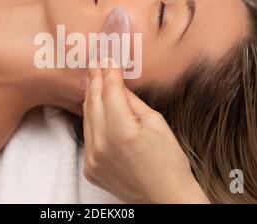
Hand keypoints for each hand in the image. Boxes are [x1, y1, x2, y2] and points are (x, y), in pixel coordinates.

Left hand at [82, 59, 209, 202]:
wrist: (165, 197)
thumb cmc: (169, 161)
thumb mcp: (156, 123)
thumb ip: (132, 101)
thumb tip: (117, 83)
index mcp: (122, 131)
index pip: (110, 92)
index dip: (109, 73)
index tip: (109, 59)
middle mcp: (102, 145)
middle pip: (93, 102)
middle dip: (95, 80)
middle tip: (95, 63)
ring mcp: (93, 158)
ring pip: (87, 118)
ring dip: (90, 97)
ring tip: (91, 79)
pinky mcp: (90, 168)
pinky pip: (88, 135)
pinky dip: (91, 119)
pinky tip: (94, 105)